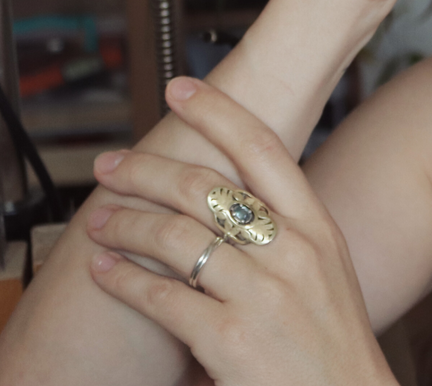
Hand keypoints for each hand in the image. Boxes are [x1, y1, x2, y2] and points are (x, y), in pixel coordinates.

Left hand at [86, 77, 396, 385]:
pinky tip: (104, 271)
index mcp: (318, 228)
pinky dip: (122, 280)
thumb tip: (226, 197)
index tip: (180, 88)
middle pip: (205, 187)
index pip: (263, 149)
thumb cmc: (330, 344)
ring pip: (175, 236)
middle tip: (111, 165)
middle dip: (146, 169)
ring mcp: (262, 295)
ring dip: (126, 224)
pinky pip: (160, 297)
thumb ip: (285, 232)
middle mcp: (292, 252)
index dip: (218, 111)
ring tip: (100, 222)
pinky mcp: (230, 339)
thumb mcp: (326, 272)